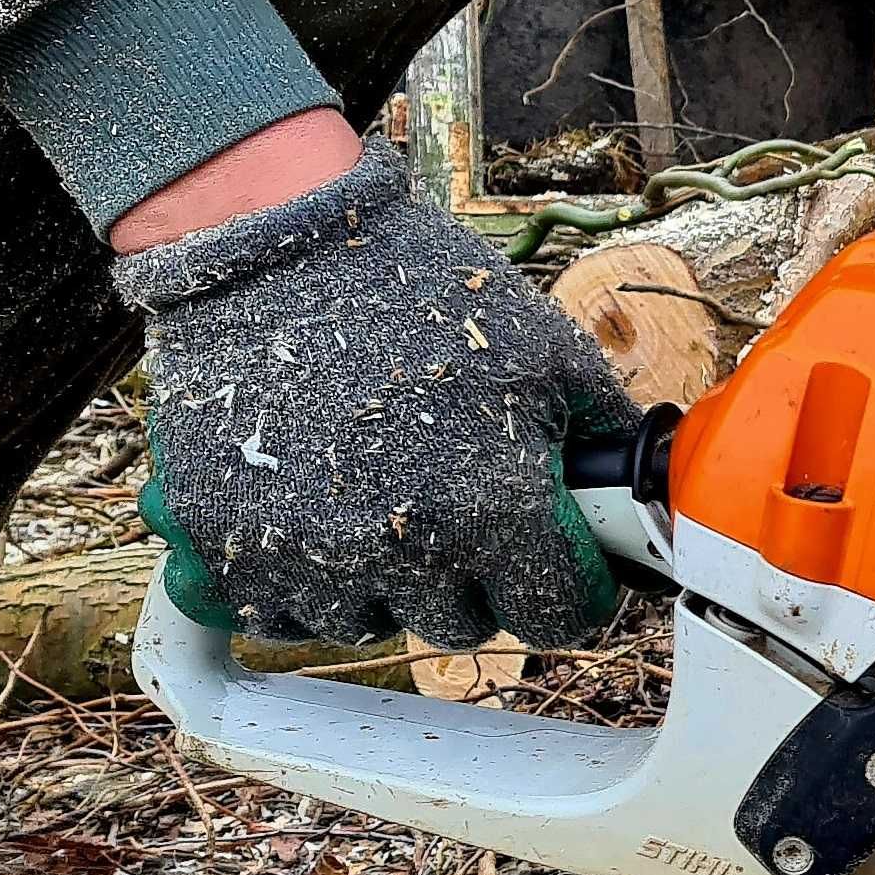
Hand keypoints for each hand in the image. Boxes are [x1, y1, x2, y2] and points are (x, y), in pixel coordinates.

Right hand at [121, 139, 635, 647]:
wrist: (273, 248)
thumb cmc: (416, 289)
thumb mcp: (546, 350)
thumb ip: (604, 436)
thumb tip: (644, 491)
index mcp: (493, 509)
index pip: (558, 615)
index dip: (568, 584)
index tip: (556, 554)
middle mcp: (403, 553)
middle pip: (463, 626)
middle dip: (474, 578)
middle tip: (459, 504)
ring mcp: (309, 558)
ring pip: (371, 623)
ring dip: (384, 581)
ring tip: (379, 492)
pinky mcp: (230, 550)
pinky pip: (281, 615)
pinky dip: (301, 581)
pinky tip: (314, 511)